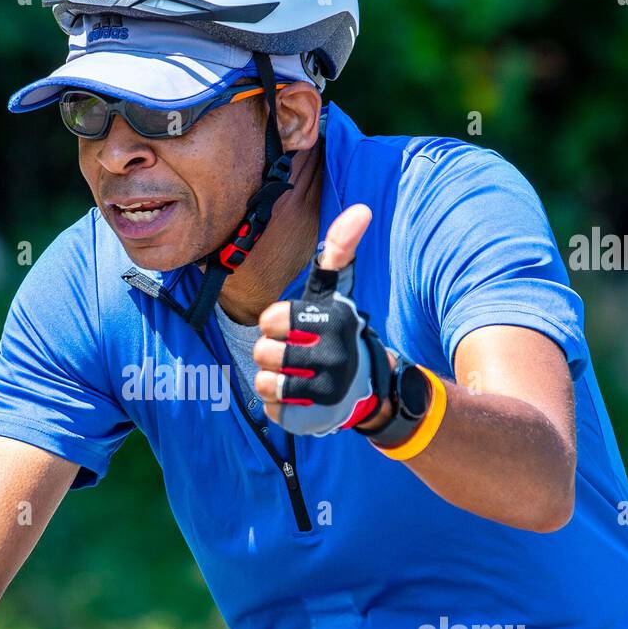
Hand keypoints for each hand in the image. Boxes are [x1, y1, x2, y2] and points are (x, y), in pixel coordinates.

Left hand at [252, 203, 393, 433]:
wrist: (362, 387)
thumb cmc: (334, 332)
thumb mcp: (334, 294)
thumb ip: (338, 252)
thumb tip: (361, 209)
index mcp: (334, 321)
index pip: (271, 319)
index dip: (273, 323)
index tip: (289, 326)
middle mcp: (335, 356)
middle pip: (264, 352)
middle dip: (269, 352)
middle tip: (290, 354)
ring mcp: (326, 391)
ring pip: (264, 382)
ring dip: (271, 378)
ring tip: (291, 375)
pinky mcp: (314, 418)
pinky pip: (272, 409)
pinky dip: (277, 404)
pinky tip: (297, 396)